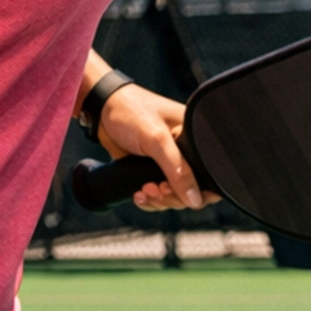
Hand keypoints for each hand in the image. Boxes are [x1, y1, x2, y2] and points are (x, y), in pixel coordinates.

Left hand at [96, 84, 213, 212]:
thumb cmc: (131, 111)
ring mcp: (168, 162)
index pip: (210, 172)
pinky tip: (139, 193)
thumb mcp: (157, 139)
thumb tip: (194, 199)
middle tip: (157, 189)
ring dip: (159, 199)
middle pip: (192, 189)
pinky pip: (158, 195)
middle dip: (173, 196)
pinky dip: (149, 199)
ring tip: (144, 191)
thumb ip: (177, 170)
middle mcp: (185, 151)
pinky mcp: (152, 170)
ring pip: (174, 195)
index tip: (180, 193)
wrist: (100, 110)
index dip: (200, 190)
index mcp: (195, 137)